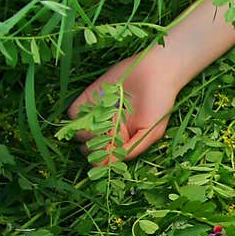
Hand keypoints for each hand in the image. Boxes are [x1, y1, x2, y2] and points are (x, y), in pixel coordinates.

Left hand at [67, 49, 181, 163]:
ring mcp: (98, 113)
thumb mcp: (151, 131)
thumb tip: (110, 164)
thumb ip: (133, 148)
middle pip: (89, 147)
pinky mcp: (91, 97)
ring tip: (101, 123)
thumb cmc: (160, 103)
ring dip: (85, 131)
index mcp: (122, 140)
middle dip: (92, 146)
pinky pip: (74, 112)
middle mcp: (108, 129)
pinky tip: (93, 112)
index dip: (101, 159)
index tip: (105, 152)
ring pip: (79, 131)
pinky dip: (77, 115)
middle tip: (104, 135)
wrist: (157, 72)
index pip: (103, 158)